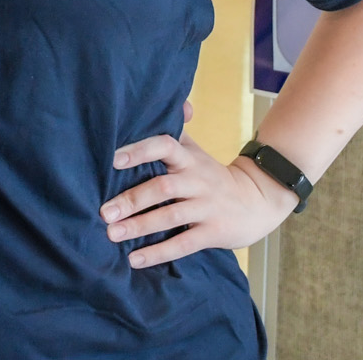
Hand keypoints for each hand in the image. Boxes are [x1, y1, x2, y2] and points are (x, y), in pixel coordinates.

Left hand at [98, 132, 296, 267]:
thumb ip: (178, 131)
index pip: (165, 146)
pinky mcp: (212, 232)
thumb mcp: (197, 151)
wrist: (258, 200)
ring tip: (112, 234)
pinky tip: (135, 259)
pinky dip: (158, 253)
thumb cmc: (214, 175)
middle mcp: (196, 181)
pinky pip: (183, 243)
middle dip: (131, 199)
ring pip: (170, 216)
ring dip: (139, 226)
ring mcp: (205, 207)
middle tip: (104, 211)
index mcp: (189, 159)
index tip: (114, 159)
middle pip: (162, 186)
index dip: (141, 150)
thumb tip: (176, 102)